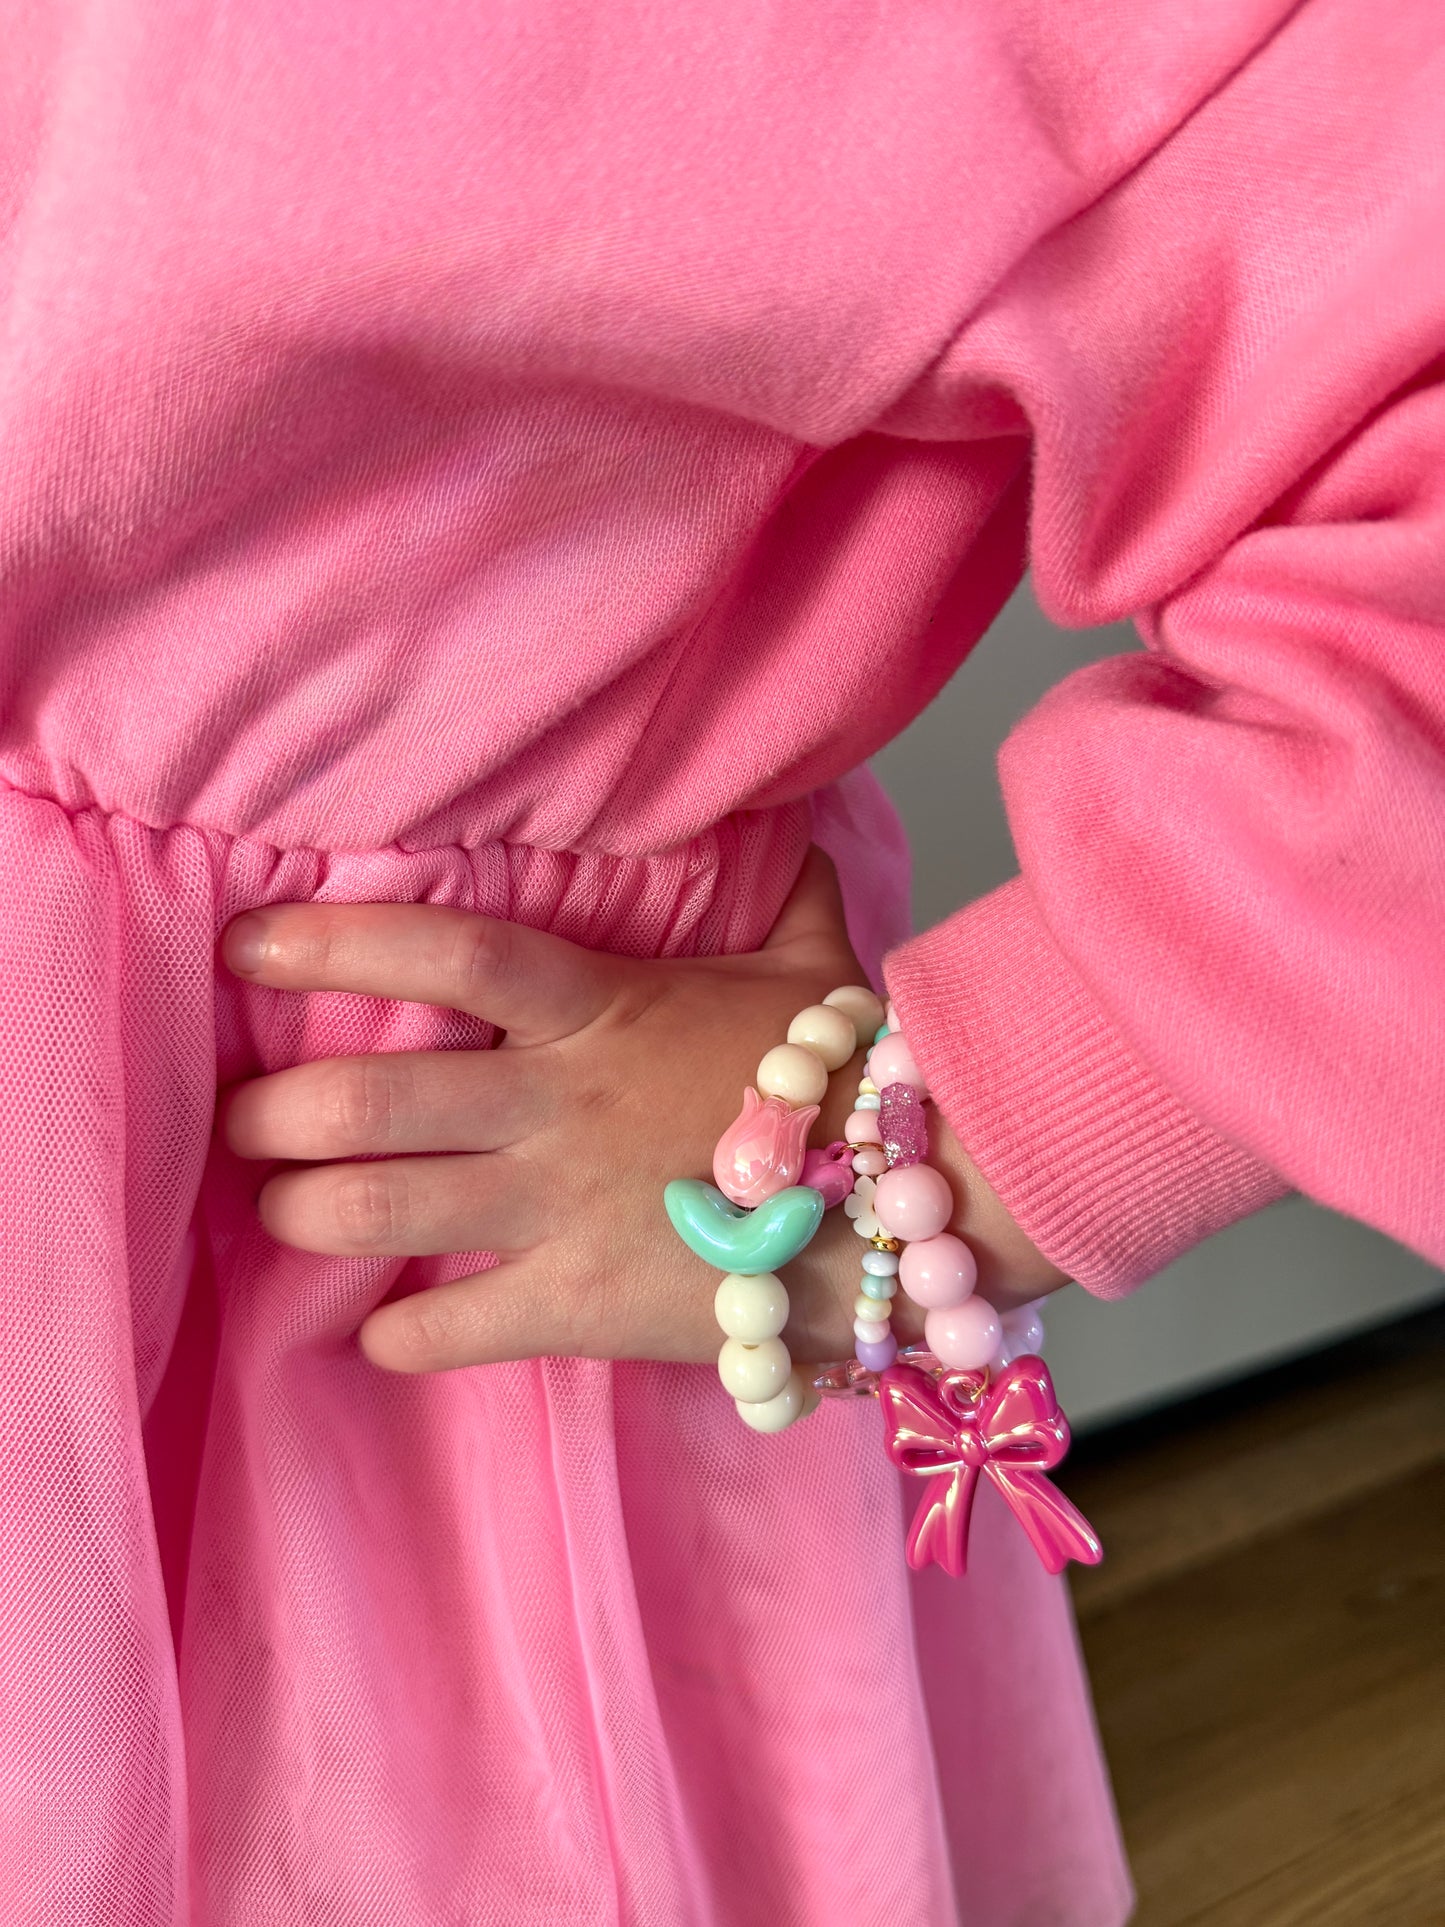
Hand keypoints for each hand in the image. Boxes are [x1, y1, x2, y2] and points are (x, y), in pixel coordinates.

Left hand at [219, 851, 1064, 1373]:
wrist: (911, 1204)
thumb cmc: (850, 1076)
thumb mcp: (813, 965)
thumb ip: (782, 891)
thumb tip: (796, 823)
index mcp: (597, 1008)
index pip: (442, 953)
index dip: (331, 944)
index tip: (246, 945)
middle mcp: (555, 1104)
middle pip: (366, 1098)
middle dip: (273, 1112)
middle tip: (244, 1118)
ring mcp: (559, 1208)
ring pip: (376, 1210)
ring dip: (302, 1211)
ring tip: (282, 1207)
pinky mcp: (578, 1305)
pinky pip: (445, 1329)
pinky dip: (394, 1338)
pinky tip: (378, 1334)